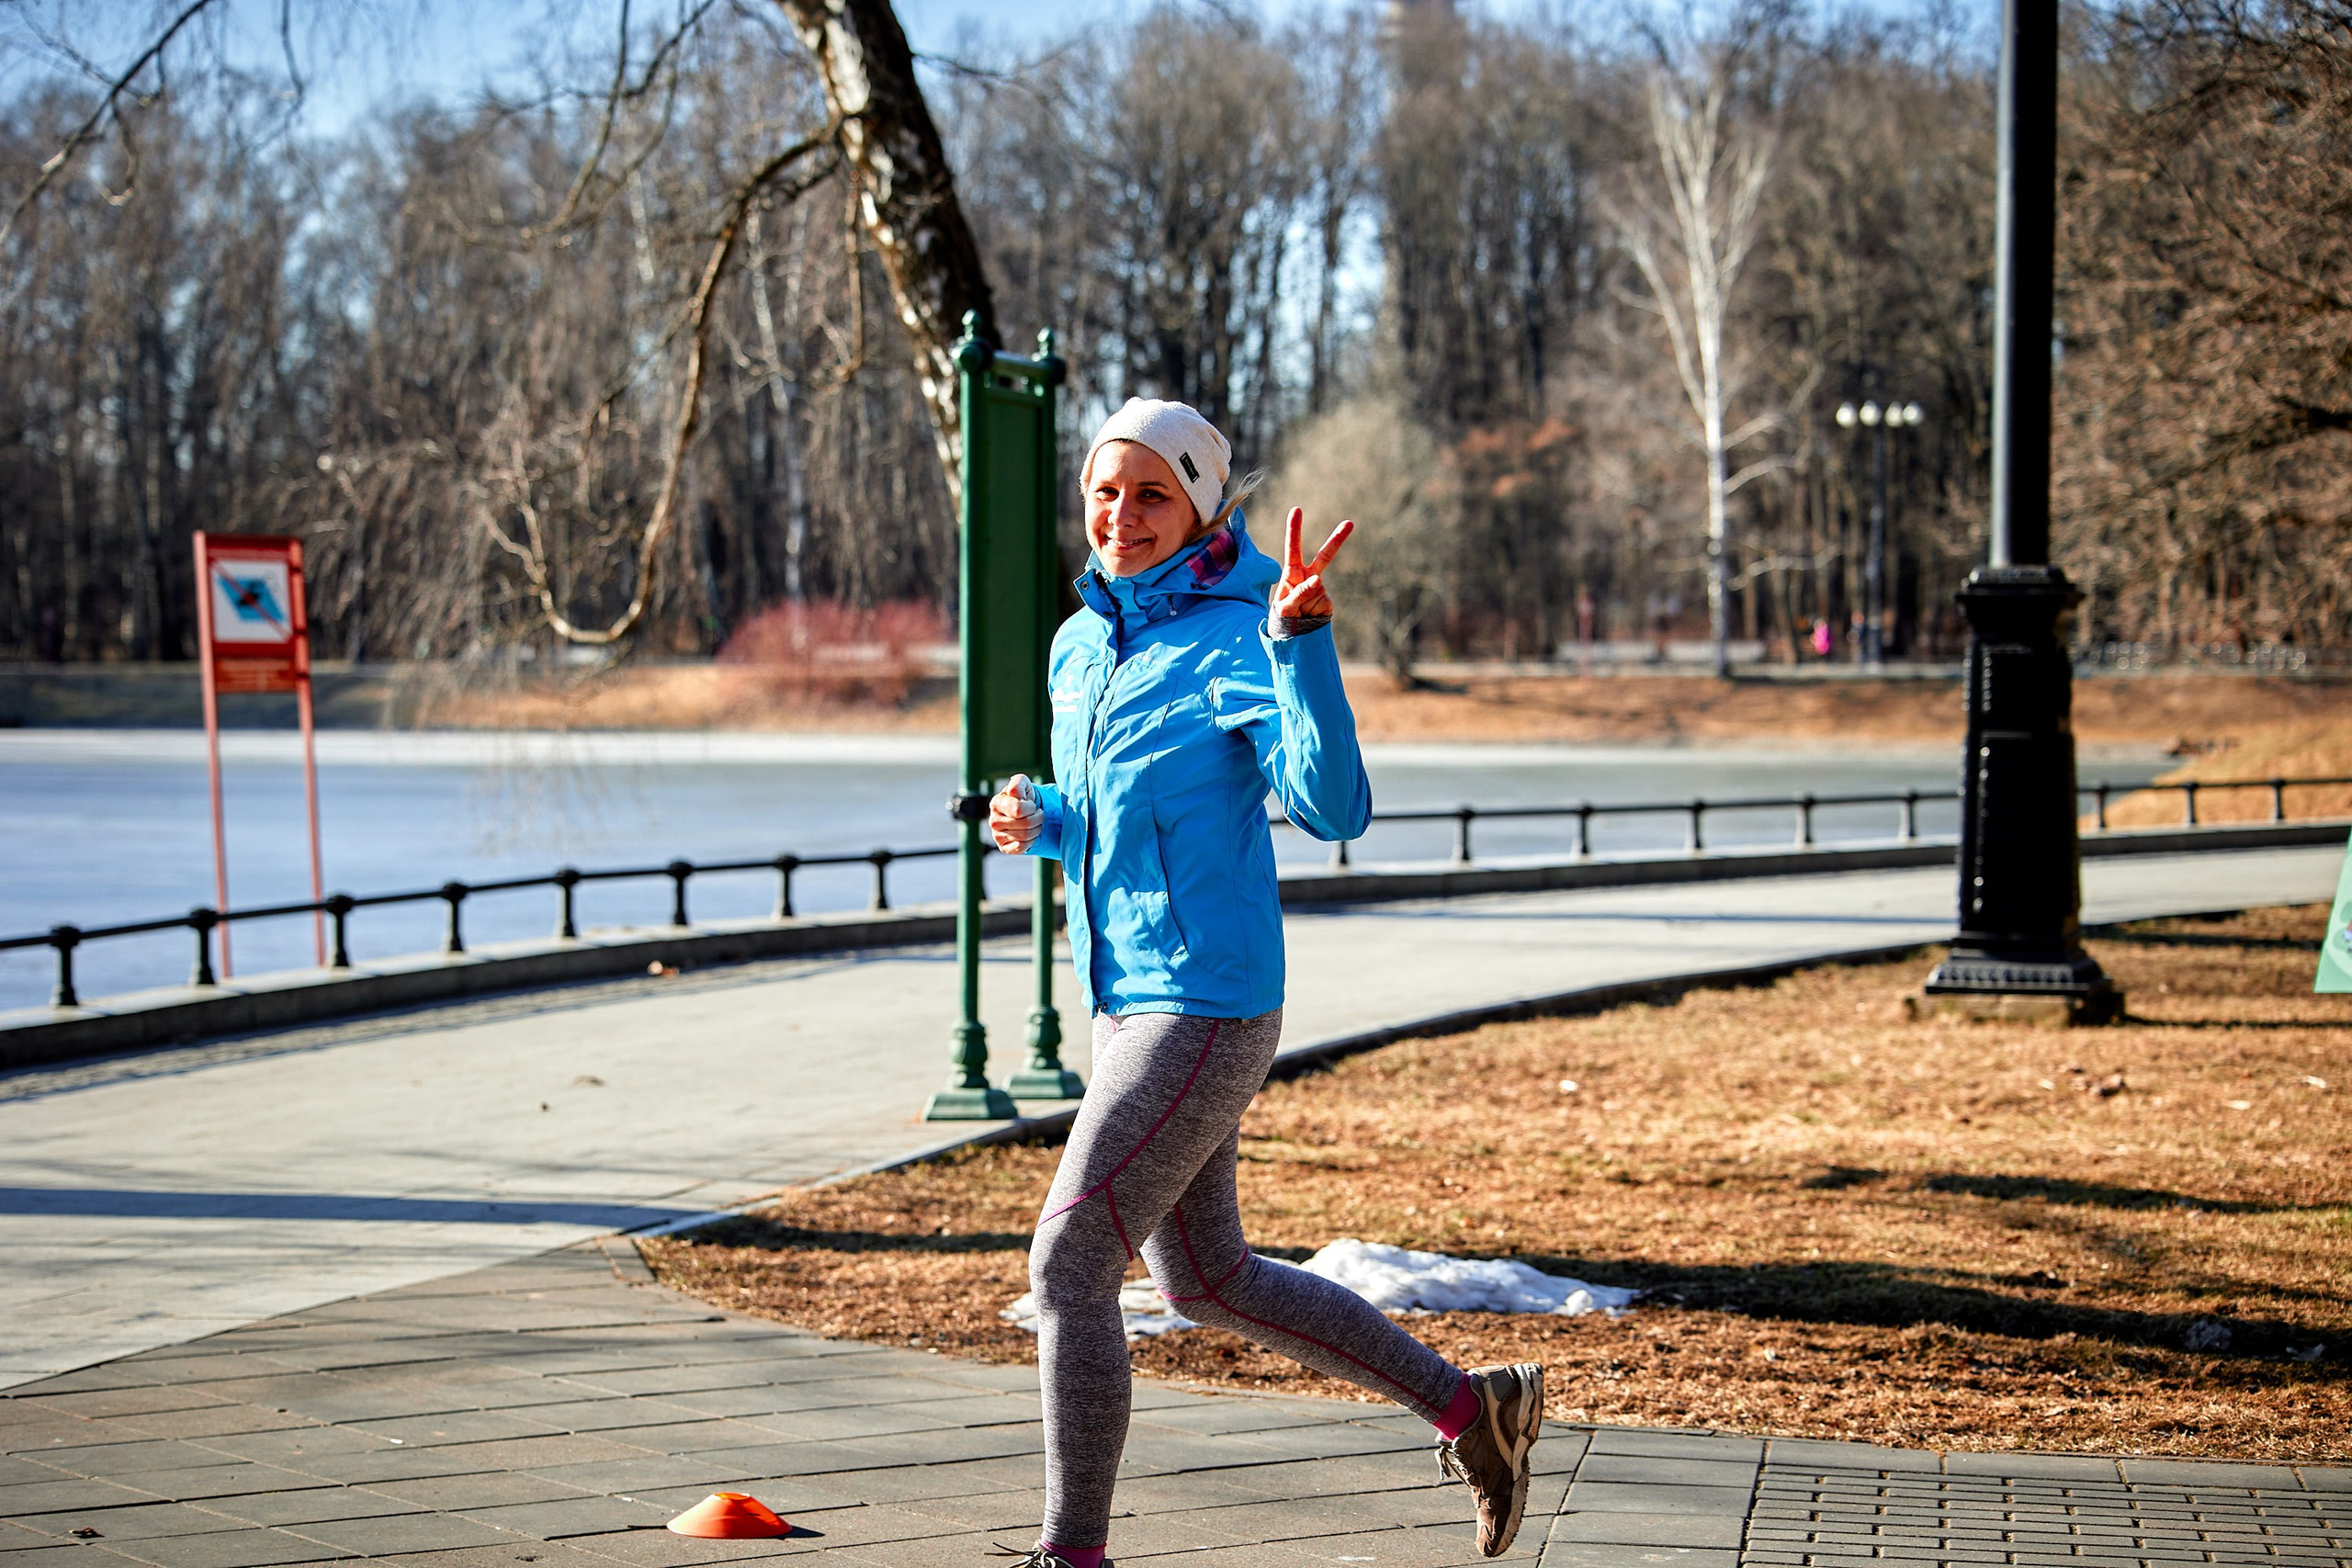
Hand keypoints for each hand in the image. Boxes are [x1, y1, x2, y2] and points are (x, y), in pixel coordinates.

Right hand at [990, 773, 1043, 853]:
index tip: (1031, 804)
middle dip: (1038, 818)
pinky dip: (1031, 841)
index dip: (1031, 807)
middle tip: (1039, 814)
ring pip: (1025, 836)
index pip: (1018, 809)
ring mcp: (996, 835)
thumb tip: (1012, 792)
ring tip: (1036, 823)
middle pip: (1025, 824)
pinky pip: (1021, 848)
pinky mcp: (1003, 848)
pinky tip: (1030, 835)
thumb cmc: (1024, 796)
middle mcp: (993, 820)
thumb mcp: (1022, 783)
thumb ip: (1017, 783)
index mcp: (996, 803)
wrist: (1026, 812)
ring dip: (1037, 829)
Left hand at [1274, 507, 1352, 621]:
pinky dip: (1314, 612)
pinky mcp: (1327, 600)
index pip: (1293, 548)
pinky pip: (1322, 603)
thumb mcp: (1285, 606)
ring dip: (1305, 603)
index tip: (1297, 510)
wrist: (1293, 632)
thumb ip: (1299, 593)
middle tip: (1350, 523)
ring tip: (1299, 612)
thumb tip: (1318, 580)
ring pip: (1316, 589)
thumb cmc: (1284, 614)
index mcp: (1292, 572)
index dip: (1294, 529)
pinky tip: (1309, 615)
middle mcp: (1307, 576)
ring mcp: (1319, 587)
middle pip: (1325, 556)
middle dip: (1337, 540)